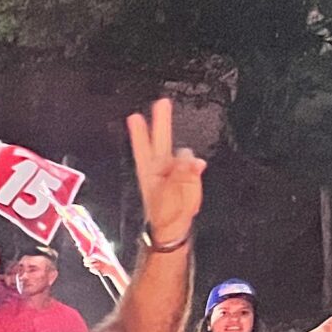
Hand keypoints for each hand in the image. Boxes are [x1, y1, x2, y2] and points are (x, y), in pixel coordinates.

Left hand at [125, 97, 204, 245]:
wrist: (175, 230)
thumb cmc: (164, 216)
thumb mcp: (168, 196)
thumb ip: (179, 175)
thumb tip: (187, 157)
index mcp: (149, 172)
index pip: (143, 148)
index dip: (139, 133)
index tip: (134, 116)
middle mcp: (161, 168)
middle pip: (160, 140)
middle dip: (161, 121)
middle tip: (161, 102)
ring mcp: (176, 171)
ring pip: (180, 153)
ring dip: (183, 154)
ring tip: (186, 166)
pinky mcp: (190, 176)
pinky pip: (195, 164)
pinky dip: (196, 165)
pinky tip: (197, 168)